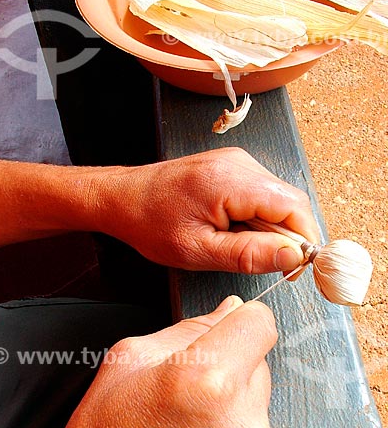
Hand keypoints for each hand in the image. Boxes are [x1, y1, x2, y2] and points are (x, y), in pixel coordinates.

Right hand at [52, 295, 278, 427]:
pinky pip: (257, 426)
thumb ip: (191, 328)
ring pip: (258, 394)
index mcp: (206, 378)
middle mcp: (240, 419)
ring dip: (234, 394)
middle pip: (258, 358)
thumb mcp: (132, 359)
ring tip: (192, 413)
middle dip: (231, 360)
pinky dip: (235, 424)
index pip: (259, 323)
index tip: (233, 322)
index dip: (243, 318)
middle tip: (191, 381)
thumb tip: (230, 310)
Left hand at [91, 147, 318, 273]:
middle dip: (285, 235)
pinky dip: (256, 215)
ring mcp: (235, 161)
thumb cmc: (151, 223)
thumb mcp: (198, 250)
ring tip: (236, 241)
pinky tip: (232, 227)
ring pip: (276, 198)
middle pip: (289, 201)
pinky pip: (260, 192)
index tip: (295, 267)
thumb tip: (293, 256)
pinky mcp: (230, 166)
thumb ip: (248, 254)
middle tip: (260, 260)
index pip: (294, 206)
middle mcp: (238, 162)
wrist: (124, 197)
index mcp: (231, 181)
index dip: (304, 239)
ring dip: (269, 226)